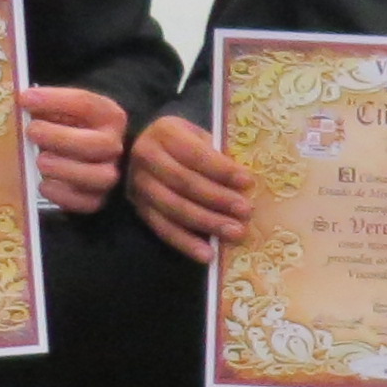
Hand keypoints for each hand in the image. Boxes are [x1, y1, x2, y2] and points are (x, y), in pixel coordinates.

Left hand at [18, 86, 129, 215]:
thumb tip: (19, 105)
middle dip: (62, 138)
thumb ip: (44, 107)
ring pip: (100, 176)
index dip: (55, 100)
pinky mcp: (97, 199)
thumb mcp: (60, 110)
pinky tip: (43, 185)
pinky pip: (87, 203)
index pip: (86, 104)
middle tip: (32, 132)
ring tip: (40, 162)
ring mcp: (108, 173)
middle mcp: (113, 145)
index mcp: (107, 115)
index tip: (25, 99)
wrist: (80, 151)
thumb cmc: (66, 127)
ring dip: (66, 169)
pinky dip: (64, 196)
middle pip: (99, 144)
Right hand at [126, 113, 251, 264]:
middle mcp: (146, 157)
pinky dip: (186, 243)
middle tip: (246, 211)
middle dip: (218, 199)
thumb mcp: (198, 134)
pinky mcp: (139, 208)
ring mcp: (139, 185)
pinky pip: (162, 228)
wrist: (143, 146)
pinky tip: (207, 254)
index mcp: (165, 132)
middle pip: (185, 183)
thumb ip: (215, 153)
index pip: (196, 155)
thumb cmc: (183, 141)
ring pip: (174, 208)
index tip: (248, 182)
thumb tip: (243, 184)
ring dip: (207, 223)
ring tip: (235, 233)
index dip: (222, 170)